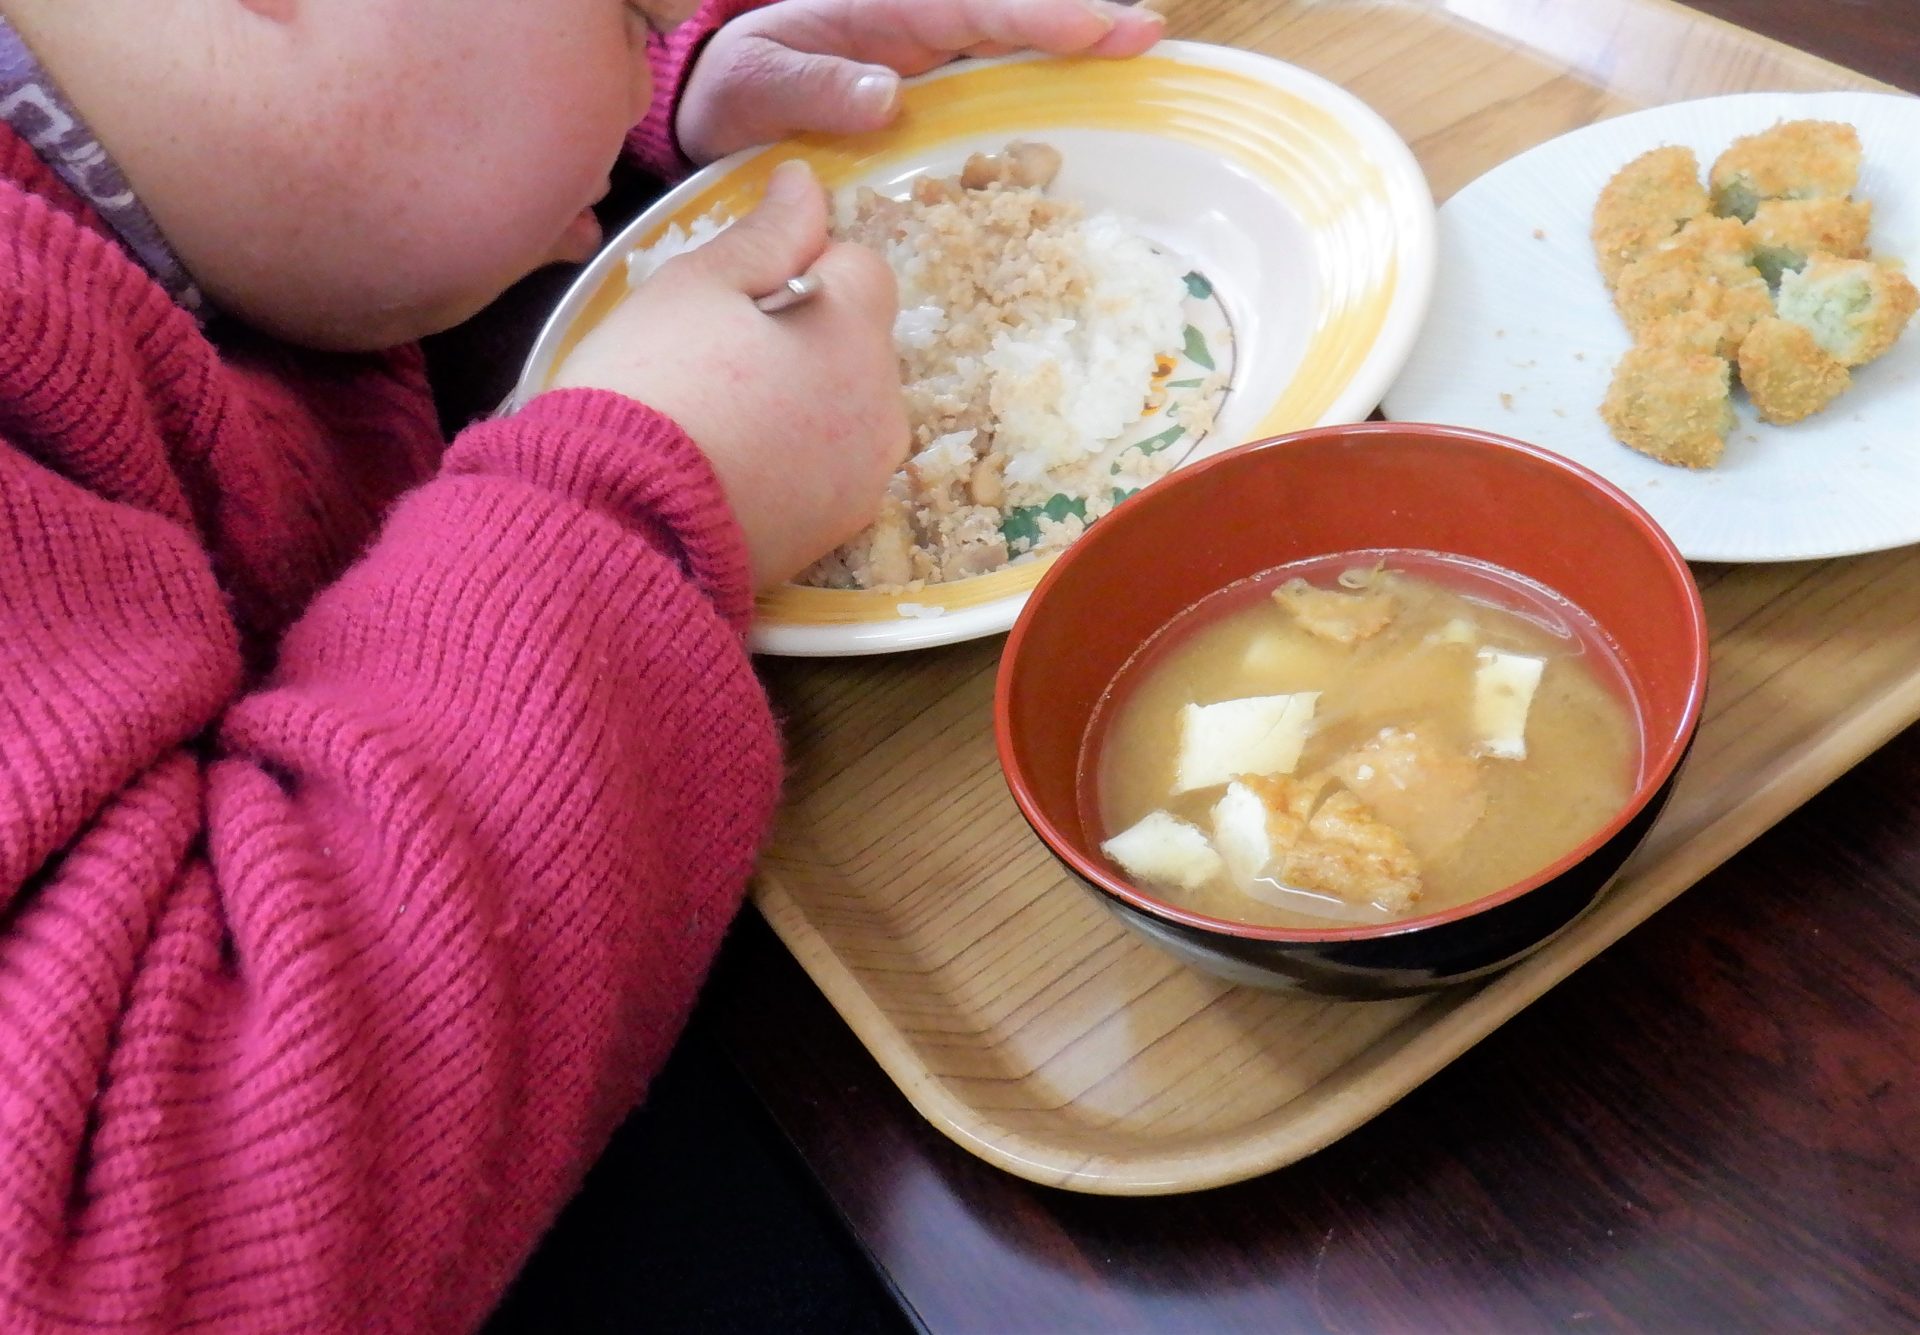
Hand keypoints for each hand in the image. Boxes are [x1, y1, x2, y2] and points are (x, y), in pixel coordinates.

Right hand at [550, 161, 907, 588]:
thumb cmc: (651, 385)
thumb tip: (806, 182)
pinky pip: (829, 473)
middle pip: (856, 342)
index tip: (733, 302)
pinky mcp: (839, 531)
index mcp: (854, 327)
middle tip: (715, 364)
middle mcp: (883, 401)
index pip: (859, 266)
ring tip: (721, 424)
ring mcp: (866, 473)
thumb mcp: (695, 285)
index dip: (797, 269)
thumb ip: (766, 232)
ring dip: (804, 403)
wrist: (621, 520)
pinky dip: (796, 464)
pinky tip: (733, 473)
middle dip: (805, 339)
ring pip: (846, 409)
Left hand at [675, 0, 1164, 163]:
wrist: (719, 110)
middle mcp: (916, 30)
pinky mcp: (931, 94)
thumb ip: (817, 87)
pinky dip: (1043, 86)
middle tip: (1146, 34)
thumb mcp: (761, 84)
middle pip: (1009, 18)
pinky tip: (1088, 96)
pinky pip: (994, 86)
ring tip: (1139, 52)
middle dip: (1078, 22)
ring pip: (1013, 47)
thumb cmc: (738, 88)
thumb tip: (888, 95)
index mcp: (881, 12)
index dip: (1031, 17)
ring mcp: (929, 61)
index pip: (969, 9)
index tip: (1087, 28)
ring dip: (1075, 49)